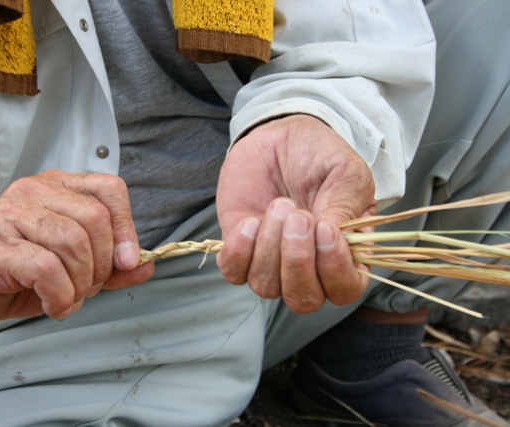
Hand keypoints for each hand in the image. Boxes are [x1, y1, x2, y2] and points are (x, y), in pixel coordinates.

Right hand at [0, 170, 153, 328]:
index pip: (109, 189)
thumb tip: (146, 265)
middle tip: (88, 287)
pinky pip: (46, 268)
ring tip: (69, 297)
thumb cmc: (17, 270)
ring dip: (81, 283)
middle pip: (95, 219)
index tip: (127, 262)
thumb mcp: (72, 265)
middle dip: (102, 265)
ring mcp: (10, 215)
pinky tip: (54, 304)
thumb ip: (111, 265)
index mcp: (58, 187)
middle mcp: (34, 192)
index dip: (127, 228)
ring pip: (72, 242)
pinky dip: (60, 295)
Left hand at [216, 115, 376, 312]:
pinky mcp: (241, 249)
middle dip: (297, 261)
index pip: (344, 289)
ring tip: (279, 205)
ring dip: (270, 247)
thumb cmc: (319, 156)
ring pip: (267, 287)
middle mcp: (309, 267)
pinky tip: (250, 221)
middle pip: (303, 299)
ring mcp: (272, 261)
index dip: (334, 270)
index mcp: (345, 254)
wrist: (280, 135)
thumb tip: (333, 239)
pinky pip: (234, 273)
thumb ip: (346, 206)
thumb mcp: (345, 172)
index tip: (324, 229)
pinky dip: (240, 251)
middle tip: (298, 215)